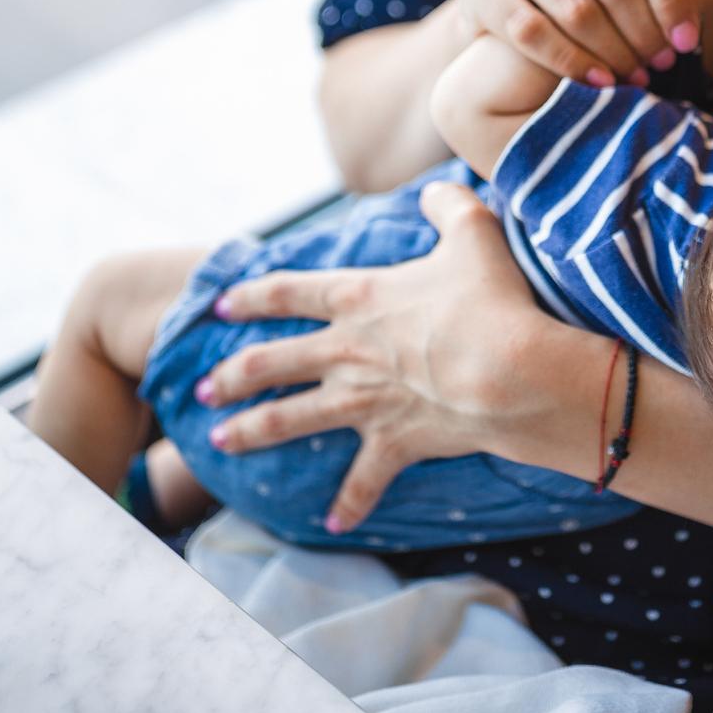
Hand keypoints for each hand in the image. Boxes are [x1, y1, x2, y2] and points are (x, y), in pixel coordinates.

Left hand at [194, 180, 573, 533]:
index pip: (287, 294)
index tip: (222, 306)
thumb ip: (451, 205)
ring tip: (220, 442)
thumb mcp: (473, 234)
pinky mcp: (392, 443)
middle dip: (231, 376)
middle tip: (202, 390)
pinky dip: (349, 505)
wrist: (509, 372)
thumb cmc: (490, 300)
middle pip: (271, 362)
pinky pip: (363, 481)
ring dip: (252, 432)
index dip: (251, 297)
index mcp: (358, 299)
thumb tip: (439, 188)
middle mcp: (347, 351)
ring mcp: (363, 401)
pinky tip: (332, 523)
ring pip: (290, 420)